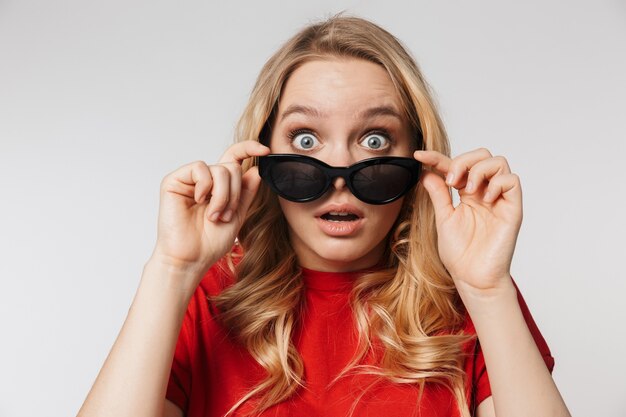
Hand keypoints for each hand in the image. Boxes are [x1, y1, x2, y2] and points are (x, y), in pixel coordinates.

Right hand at [150, 141, 269, 279]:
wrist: (191, 258)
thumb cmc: (210, 242)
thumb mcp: (237, 215)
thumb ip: (246, 193)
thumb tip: (256, 169)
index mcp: (219, 187)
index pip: (234, 159)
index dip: (250, 149)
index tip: (266, 151)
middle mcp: (204, 180)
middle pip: (232, 167)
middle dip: (235, 193)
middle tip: (226, 215)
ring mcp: (189, 180)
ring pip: (220, 170)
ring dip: (223, 196)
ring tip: (214, 216)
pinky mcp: (174, 181)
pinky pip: (200, 169)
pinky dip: (205, 187)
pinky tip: (199, 202)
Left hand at [413, 148, 521, 295]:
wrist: (472, 277)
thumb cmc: (460, 253)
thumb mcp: (443, 218)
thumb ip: (438, 194)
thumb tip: (426, 172)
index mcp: (467, 194)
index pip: (455, 166)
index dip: (437, 158)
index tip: (419, 155)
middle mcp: (485, 192)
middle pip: (482, 155)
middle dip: (464, 160)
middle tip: (451, 180)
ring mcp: (499, 199)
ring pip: (499, 162)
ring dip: (479, 170)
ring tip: (468, 190)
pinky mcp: (512, 209)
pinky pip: (512, 181)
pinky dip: (496, 183)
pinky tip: (484, 199)